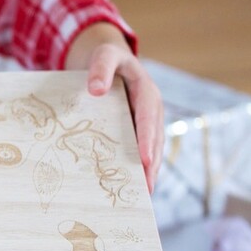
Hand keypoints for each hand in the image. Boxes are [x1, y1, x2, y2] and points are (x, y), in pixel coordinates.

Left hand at [64, 23, 163, 192]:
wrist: (108, 61)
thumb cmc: (106, 59)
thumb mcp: (104, 55)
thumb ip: (101, 68)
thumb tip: (96, 90)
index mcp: (146, 92)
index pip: (148, 118)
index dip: (147, 140)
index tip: (145, 161)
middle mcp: (151, 110)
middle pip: (153, 140)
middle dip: (151, 165)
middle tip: (146, 189)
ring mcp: (145, 122)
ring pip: (150, 149)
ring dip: (148, 171)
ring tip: (142, 195)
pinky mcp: (136, 131)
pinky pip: (139, 150)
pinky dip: (138, 168)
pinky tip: (131, 187)